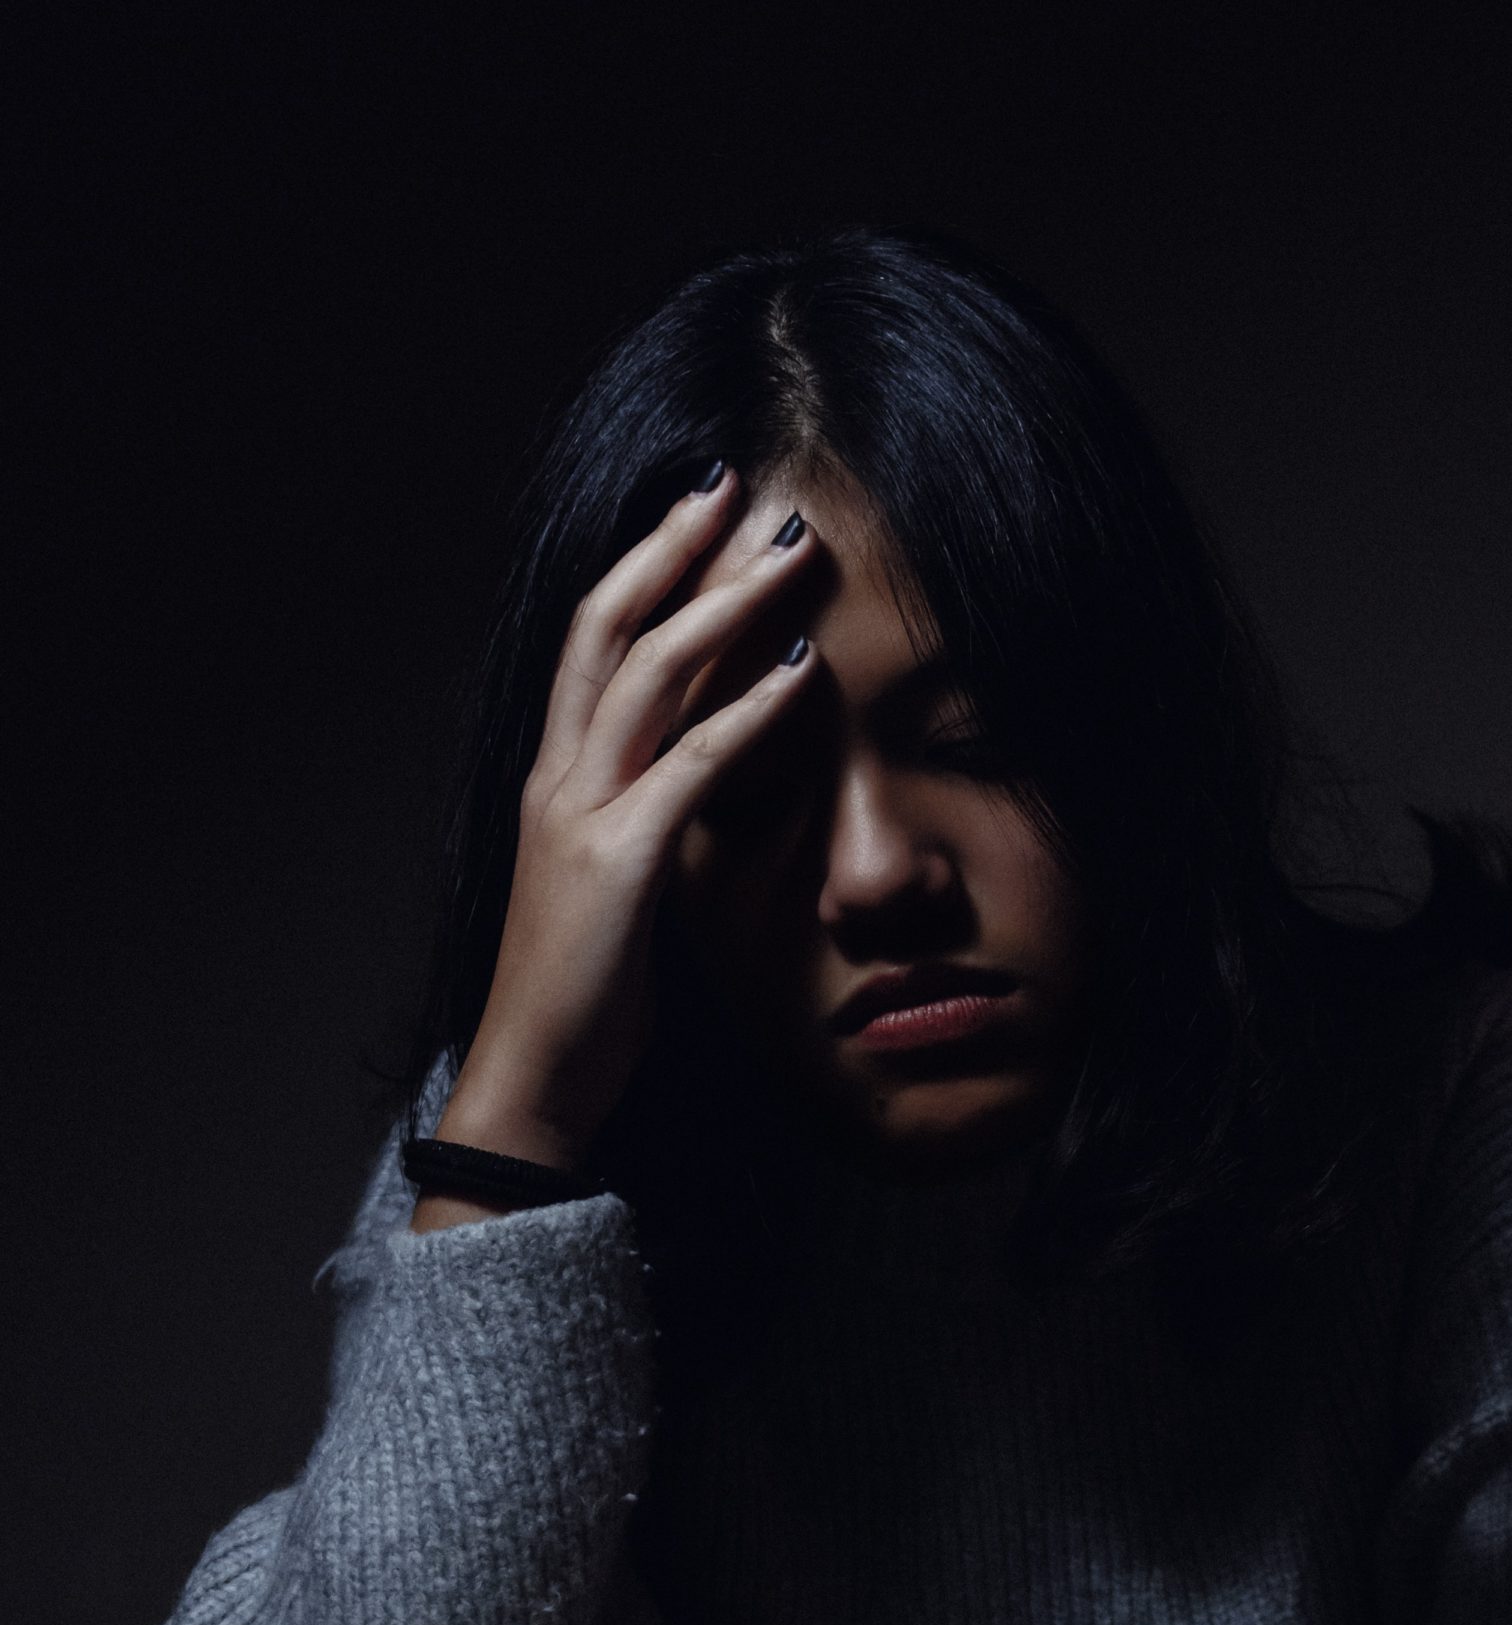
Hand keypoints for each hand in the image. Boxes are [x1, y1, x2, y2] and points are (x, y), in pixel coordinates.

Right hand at [415, 472, 816, 1219]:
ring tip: (789, 554)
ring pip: (649, 674)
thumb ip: (642, 823)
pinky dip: (749, 711)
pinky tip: (801, 672)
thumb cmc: (579, 998)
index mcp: (553, 780)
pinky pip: (693, 766)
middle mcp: (558, 779)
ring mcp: (582, 816)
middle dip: (671, 546)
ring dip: (723, 604)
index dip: (641, 568)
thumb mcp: (612, 891)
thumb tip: (698, 790)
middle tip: (736, 482)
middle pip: (609, 626)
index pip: (593, 643)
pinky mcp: (621, 864)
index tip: (695, 511)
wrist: (534, 1079)